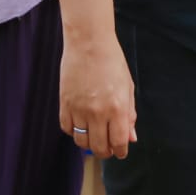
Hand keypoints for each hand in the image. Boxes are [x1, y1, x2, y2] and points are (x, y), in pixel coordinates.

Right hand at [59, 32, 137, 160]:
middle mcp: (98, 112)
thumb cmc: (112, 61)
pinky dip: (74, 131)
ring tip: (93, 135)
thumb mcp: (127, 87)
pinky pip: (67, 129)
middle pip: (99, 148)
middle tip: (107, 148)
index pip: (119, 143)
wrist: (88, 42)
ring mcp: (79, 109)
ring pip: (81, 141)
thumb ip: (129, 114)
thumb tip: (131, 138)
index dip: (121, 151)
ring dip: (89, 144)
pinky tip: (80, 124)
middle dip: (105, 152)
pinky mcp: (65, 103)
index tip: (120, 151)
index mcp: (118, 108)